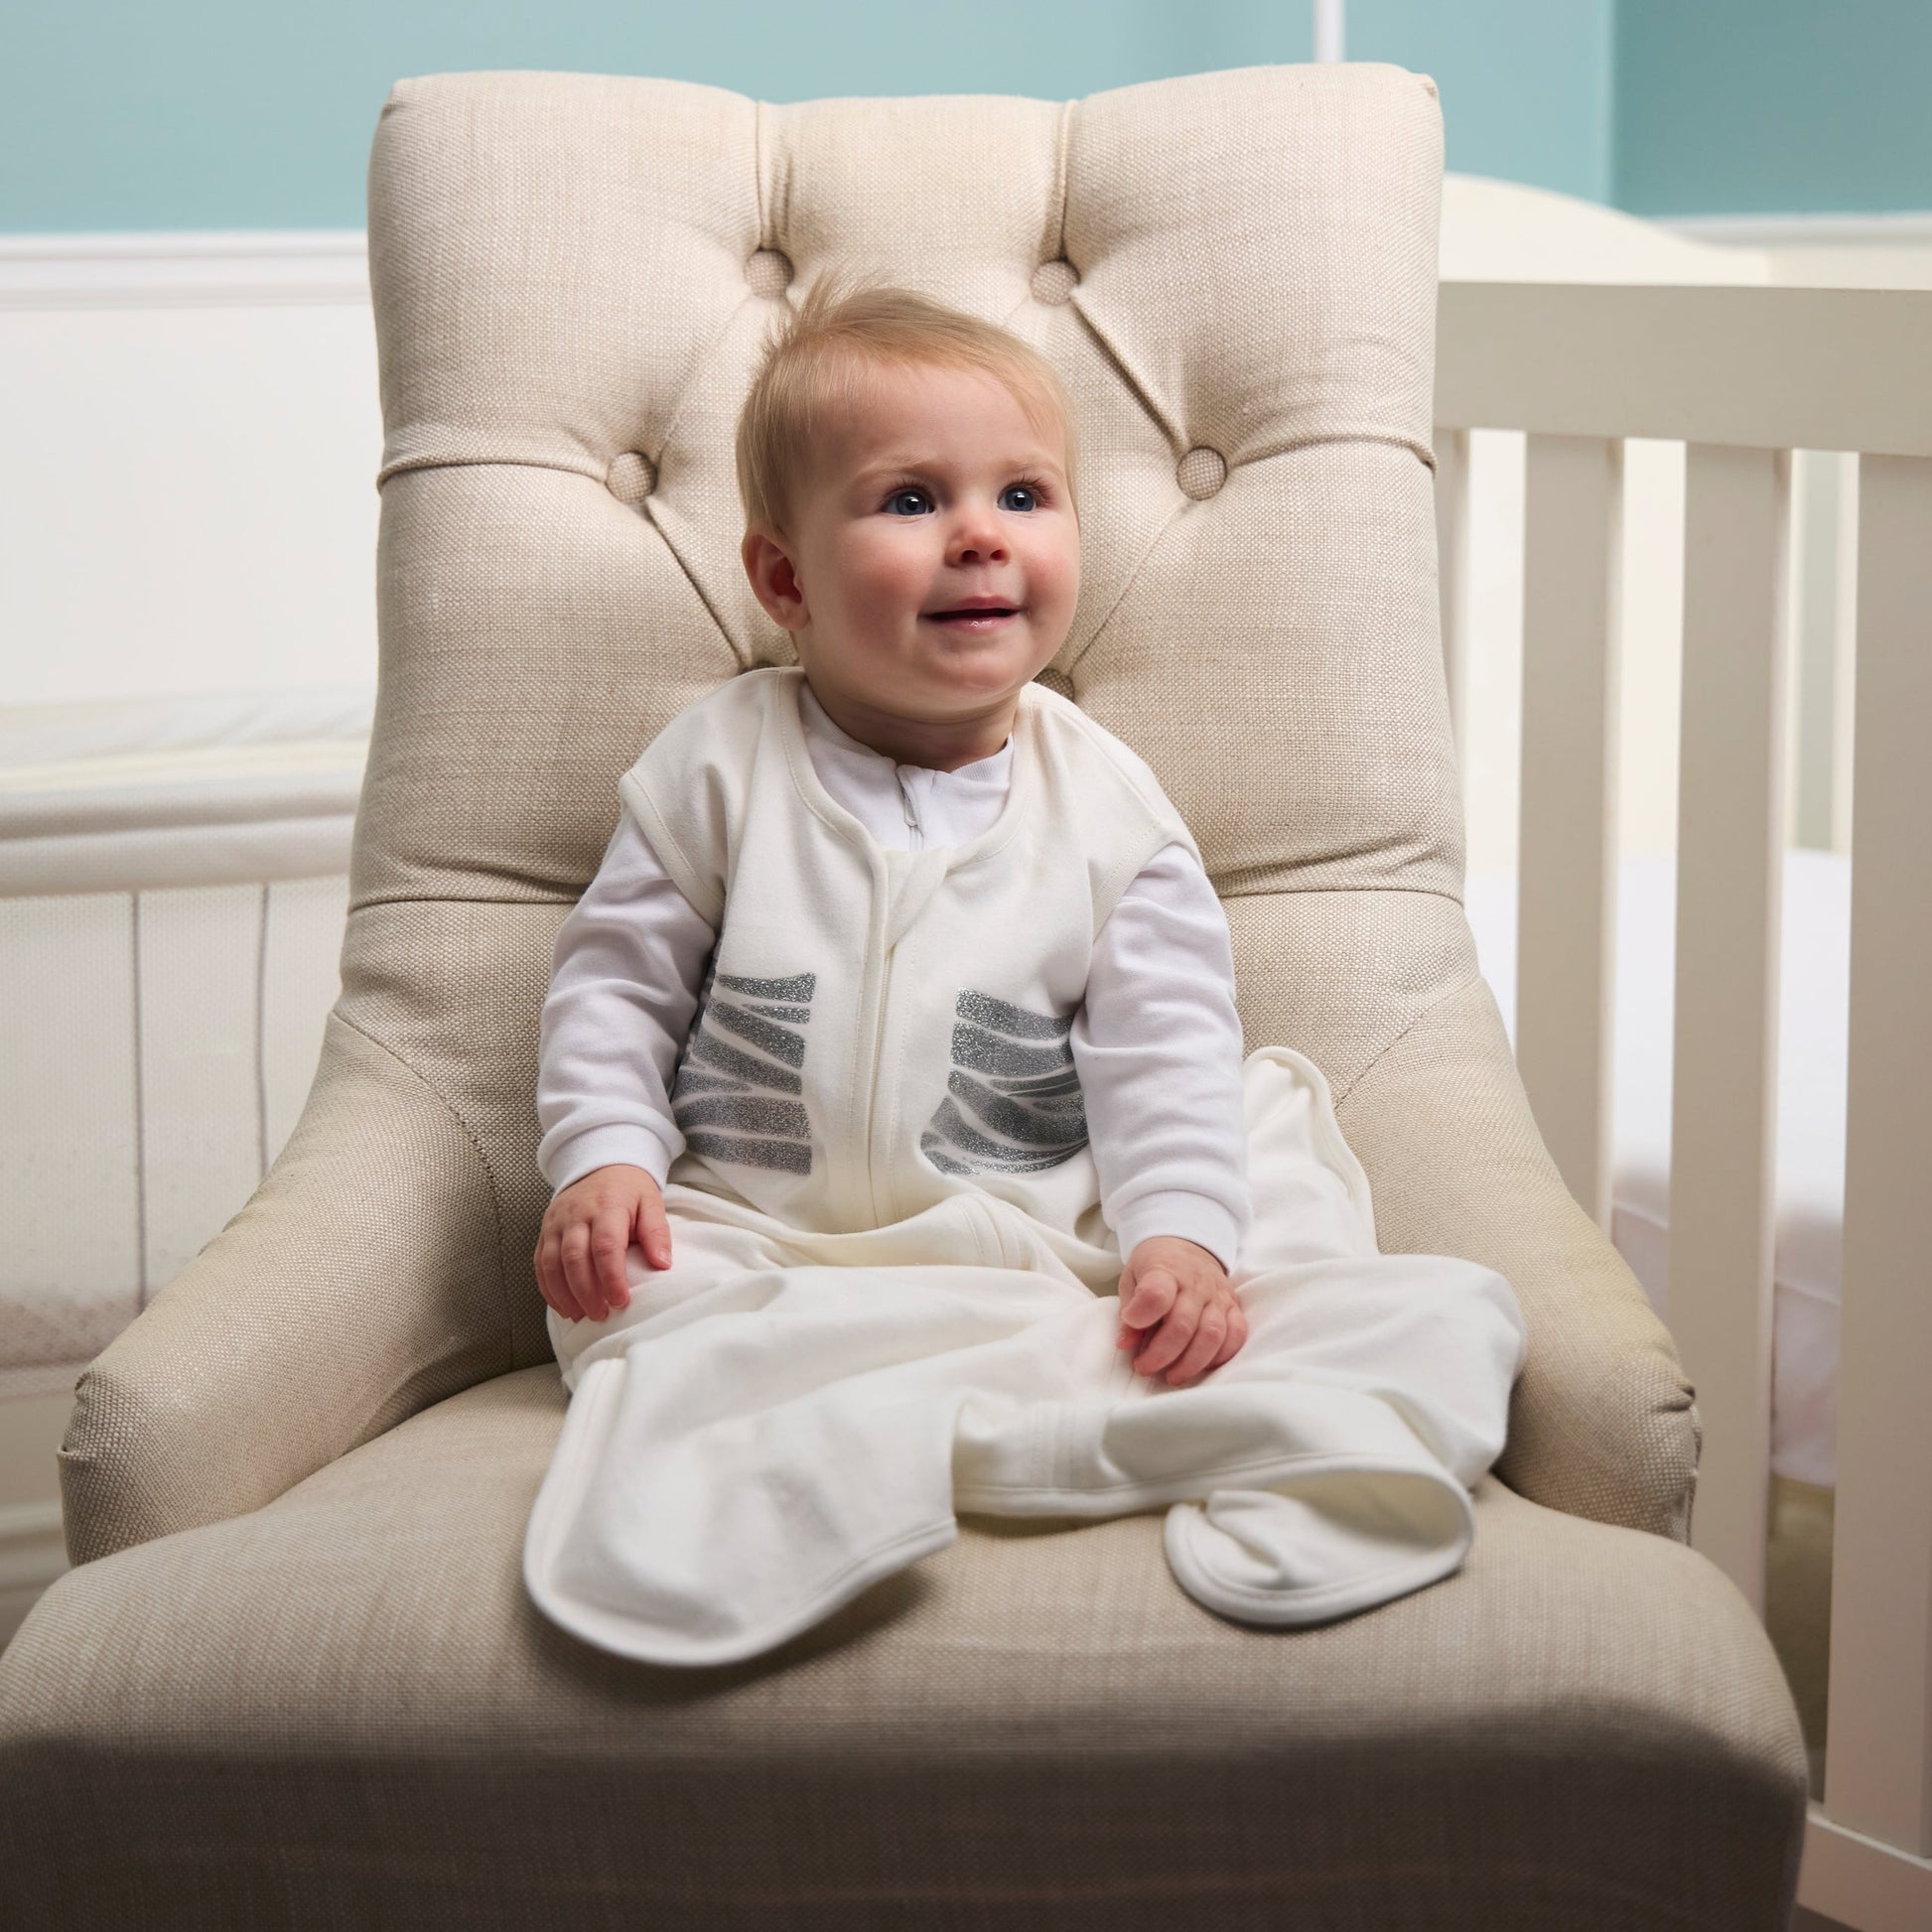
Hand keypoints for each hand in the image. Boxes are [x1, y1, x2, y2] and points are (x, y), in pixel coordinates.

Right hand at [534, 1164, 671, 1323]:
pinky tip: (563, 1307)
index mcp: (607, 1206)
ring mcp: (556, 1223)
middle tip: (601, 1315)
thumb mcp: (651, 1202)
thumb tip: (663, 1264)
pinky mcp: (545, 1231)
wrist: (599, 1165)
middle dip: (586, 1292)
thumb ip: (657, 1232)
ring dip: (564, 1295)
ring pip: (552, 1264)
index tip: (621, 1301)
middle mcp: (576, 1215)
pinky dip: (548, 1289)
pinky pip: (540, 1264)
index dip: (611, 1278)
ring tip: (581, 1316)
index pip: (606, 1246)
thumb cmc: (628, 1190)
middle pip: (574, 1258)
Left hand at [1114, 1235, 1246, 1386]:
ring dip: (1190, 1363)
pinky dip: (1220, 1357)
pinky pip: (1236, 1335)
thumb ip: (1129, 1310)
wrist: (1186, 1243)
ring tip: (1172, 1376)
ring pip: (1212, 1335)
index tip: (1131, 1324)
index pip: (1157, 1294)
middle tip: (1144, 1368)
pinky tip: (1201, 1366)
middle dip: (1161, 1355)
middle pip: (1183, 1325)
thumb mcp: (1131, 1279)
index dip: (1142, 1316)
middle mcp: (1196, 1282)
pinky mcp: (1234, 1306)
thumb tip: (1125, 1343)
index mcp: (1165, 1270)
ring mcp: (1218, 1295)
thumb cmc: (1154, 1266)